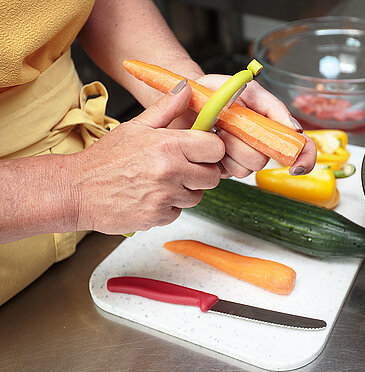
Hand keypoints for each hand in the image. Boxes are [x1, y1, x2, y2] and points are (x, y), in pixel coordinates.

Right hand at [72, 81, 224, 233]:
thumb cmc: (104, 158)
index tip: (202, 150)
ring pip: (197, 196)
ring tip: (161, 181)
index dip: (211, 149)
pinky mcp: (158, 217)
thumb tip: (186, 88)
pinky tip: (151, 196)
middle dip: (202, 172)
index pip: (216, 148)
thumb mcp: (135, 126)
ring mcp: (165, 196)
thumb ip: (166, 108)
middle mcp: (170, 171)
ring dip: (185, 190)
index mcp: (168, 144)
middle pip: (213, 176)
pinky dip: (169, 207)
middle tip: (182, 167)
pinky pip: (179, 212)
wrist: (75, 190)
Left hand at [171, 74, 316, 177]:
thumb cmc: (212, 91)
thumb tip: (294, 128)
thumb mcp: (243, 88)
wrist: (180, 101)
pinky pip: (232, 172)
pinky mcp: (225, 168)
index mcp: (269, 124)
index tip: (296, 164)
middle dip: (248, 142)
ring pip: (250, 166)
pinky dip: (219, 156)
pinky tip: (210, 141)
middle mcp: (259, 143)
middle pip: (268, 157)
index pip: (299, 145)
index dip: (304, 156)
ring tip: (217, 129)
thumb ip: (270, 105)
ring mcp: (242, 157)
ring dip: (231, 147)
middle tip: (228, 125)